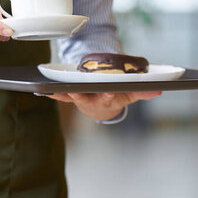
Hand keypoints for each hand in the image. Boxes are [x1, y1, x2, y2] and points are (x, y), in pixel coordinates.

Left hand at [42, 91, 161, 121]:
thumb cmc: (117, 96)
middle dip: (78, 94)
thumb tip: (159, 90)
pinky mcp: (72, 97)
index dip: (109, 94)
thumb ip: (142, 92)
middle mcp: (94, 100)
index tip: (107, 91)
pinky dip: (50, 93)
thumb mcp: (130, 95)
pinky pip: (60, 96)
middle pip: (86, 97)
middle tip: (71, 90)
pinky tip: (39, 91)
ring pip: (70, 97)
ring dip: (59, 94)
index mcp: (110, 98)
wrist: (103, 107)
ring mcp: (82, 99)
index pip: (110, 96)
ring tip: (48, 90)